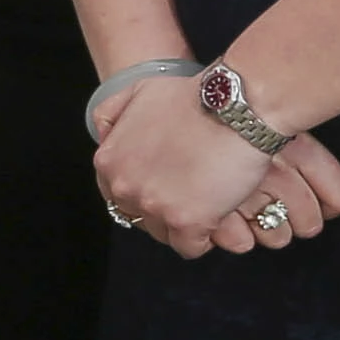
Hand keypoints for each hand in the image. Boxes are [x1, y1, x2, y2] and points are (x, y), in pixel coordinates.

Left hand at [89, 75, 339, 257]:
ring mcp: (155, 207)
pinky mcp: (187, 223)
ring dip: (184, 223)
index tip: (167, 184)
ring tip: (206, 200)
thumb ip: (112, 116)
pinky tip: (217, 215)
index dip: (146, 191)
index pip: (118, 196)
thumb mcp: (136, 92)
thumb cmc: (193, 96)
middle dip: (164, 208)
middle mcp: (125, 188)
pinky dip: (205, 236)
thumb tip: (103, 136)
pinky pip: (191, 248)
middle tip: (191, 192)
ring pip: (164, 235)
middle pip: (141, 218)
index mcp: (109, 162)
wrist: (236, 106)